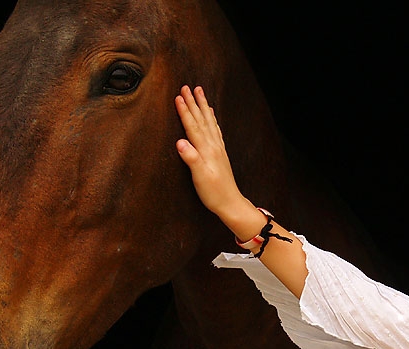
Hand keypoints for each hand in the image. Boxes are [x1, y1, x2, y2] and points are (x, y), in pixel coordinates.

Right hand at [174, 85, 249, 221]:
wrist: (230, 203)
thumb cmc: (214, 193)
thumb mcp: (200, 177)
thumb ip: (191, 159)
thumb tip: (180, 142)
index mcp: (206, 150)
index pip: (193, 126)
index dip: (184, 111)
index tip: (177, 96)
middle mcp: (213, 146)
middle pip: (201, 119)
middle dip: (193, 102)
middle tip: (187, 86)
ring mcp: (218, 148)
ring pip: (209, 122)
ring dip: (203, 106)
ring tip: (200, 92)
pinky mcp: (220, 153)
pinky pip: (215, 130)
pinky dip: (212, 119)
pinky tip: (211, 114)